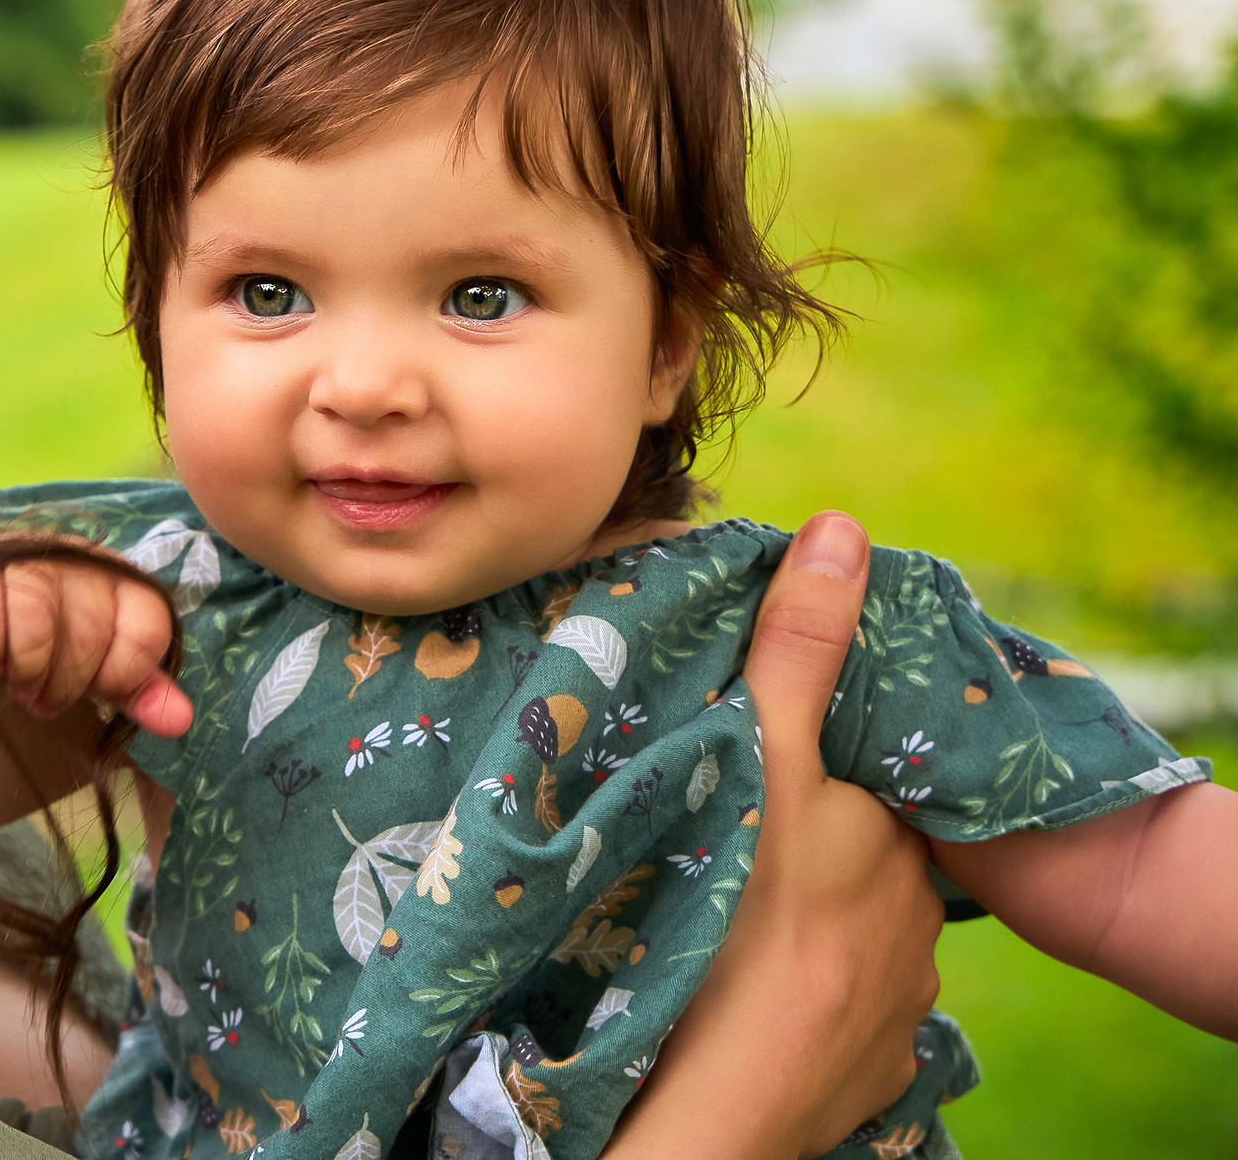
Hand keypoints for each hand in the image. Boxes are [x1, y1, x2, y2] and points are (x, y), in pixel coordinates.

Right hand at [0, 545, 193, 736]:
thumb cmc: (48, 654)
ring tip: (18, 687)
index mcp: (119, 582)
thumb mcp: (98, 674)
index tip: (100, 691)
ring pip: (36, 611)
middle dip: (67, 682)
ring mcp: (22, 558)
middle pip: (90, 625)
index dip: (125, 674)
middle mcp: (76, 561)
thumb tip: (180, 721)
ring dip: (27, 668)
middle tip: (45, 702)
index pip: (147, 625)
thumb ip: (138, 692)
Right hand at [607, 511, 943, 1159]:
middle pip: (848, 858)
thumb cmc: (730, 916)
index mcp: (892, 843)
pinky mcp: (866, 1070)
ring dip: (793, 923)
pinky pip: (833, 1013)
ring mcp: (896, 1005)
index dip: (804, 764)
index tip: (747, 766)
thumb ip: (799, 649)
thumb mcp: (762, 761)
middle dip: (799, 845)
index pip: (855, 781)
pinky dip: (794, 996)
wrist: (714, 1104)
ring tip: (714, 912)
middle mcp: (915, 923)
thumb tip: (842, 527)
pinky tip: (738, 987)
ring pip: (842, 937)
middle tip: (716, 839)